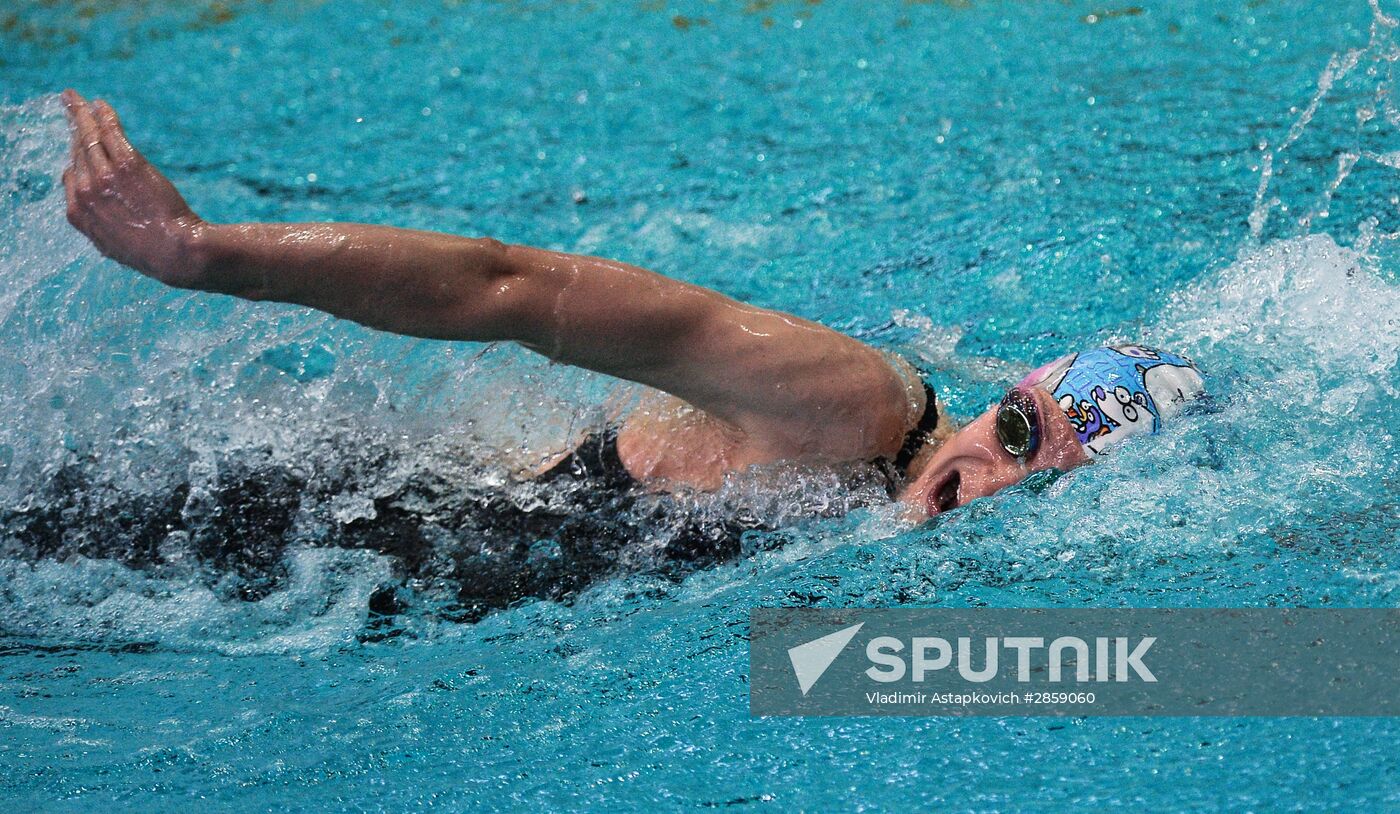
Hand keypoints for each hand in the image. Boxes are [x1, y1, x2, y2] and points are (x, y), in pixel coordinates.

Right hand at [61, 89, 206, 287]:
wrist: (177, 253)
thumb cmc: (153, 254)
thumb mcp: (114, 247)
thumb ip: (100, 228)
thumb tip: (97, 219)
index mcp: (78, 214)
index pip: (71, 176)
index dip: (77, 160)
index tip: (83, 147)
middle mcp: (85, 191)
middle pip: (77, 152)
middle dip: (75, 129)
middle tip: (74, 110)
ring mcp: (104, 176)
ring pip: (87, 136)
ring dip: (81, 114)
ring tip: (76, 98)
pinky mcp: (127, 164)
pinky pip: (109, 131)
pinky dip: (102, 115)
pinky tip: (100, 104)